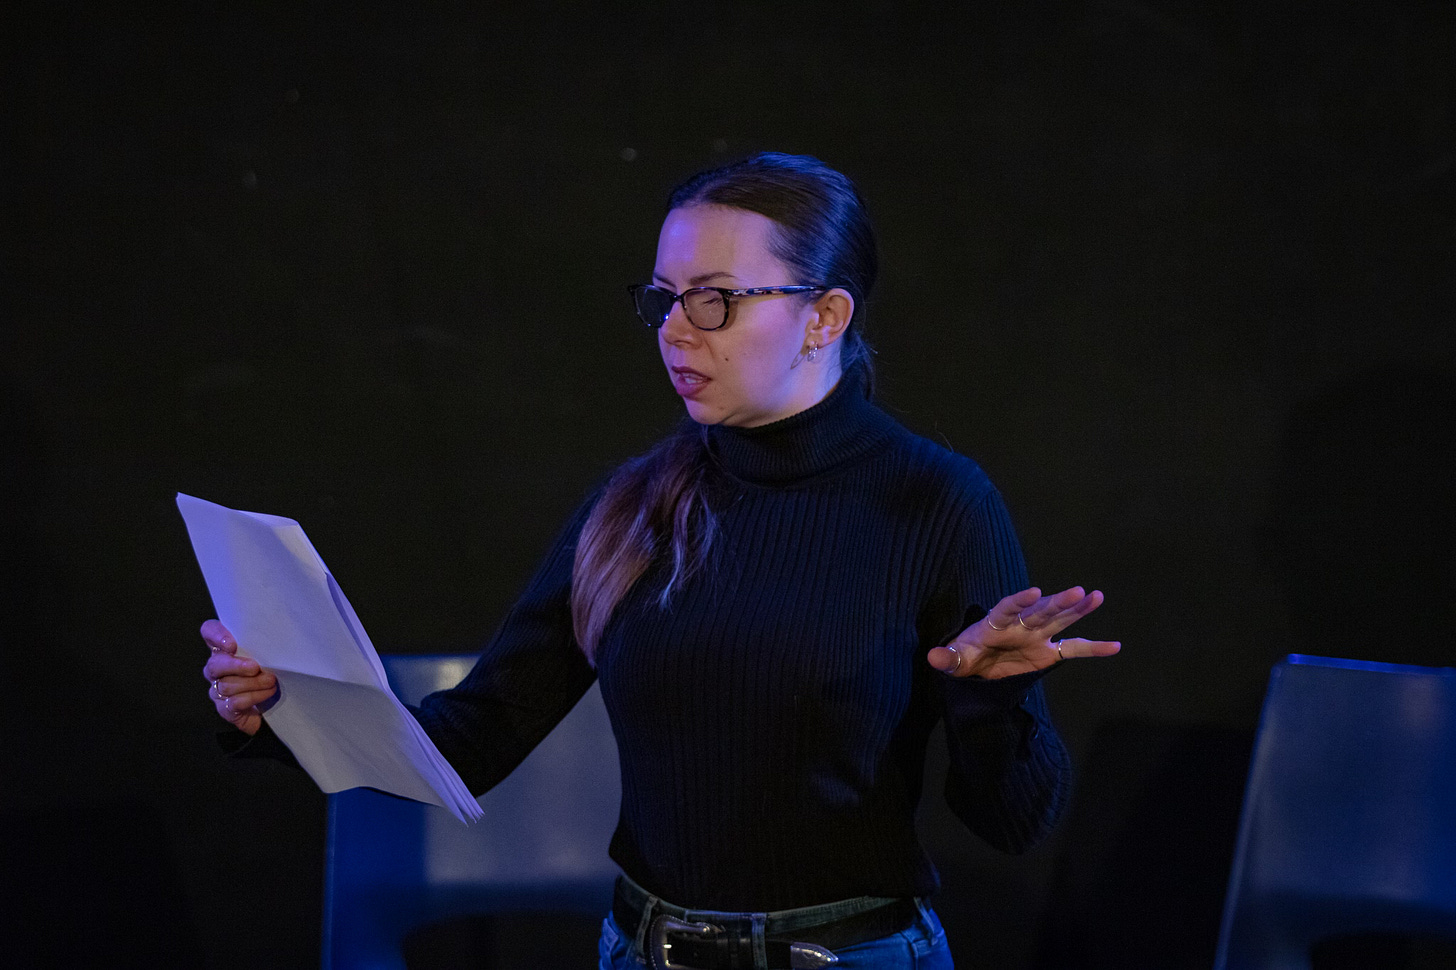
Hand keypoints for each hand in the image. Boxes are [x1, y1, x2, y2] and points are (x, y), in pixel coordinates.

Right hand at [200, 619, 276, 735]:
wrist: (273, 705)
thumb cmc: (268, 674)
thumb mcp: (267, 655)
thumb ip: (263, 646)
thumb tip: (273, 639)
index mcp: (224, 649)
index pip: (209, 632)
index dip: (216, 635)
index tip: (231, 645)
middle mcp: (216, 669)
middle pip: (214, 664)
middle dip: (236, 666)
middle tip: (256, 668)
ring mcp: (217, 690)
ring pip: (226, 685)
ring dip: (253, 683)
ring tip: (270, 681)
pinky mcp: (225, 708)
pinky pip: (234, 702)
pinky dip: (254, 696)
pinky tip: (267, 692)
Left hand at [927, 586, 1120, 679]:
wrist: (977, 667)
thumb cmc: (965, 657)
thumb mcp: (954, 661)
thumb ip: (947, 659)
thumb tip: (933, 658)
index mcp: (995, 622)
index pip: (1008, 607)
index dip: (1019, 600)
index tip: (1034, 592)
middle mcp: (1020, 624)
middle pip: (1041, 610)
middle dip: (1058, 602)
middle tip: (1078, 591)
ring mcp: (1037, 636)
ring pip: (1060, 619)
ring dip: (1078, 609)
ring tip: (1096, 596)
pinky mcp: (1048, 652)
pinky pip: (1073, 648)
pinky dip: (1093, 648)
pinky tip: (1115, 646)